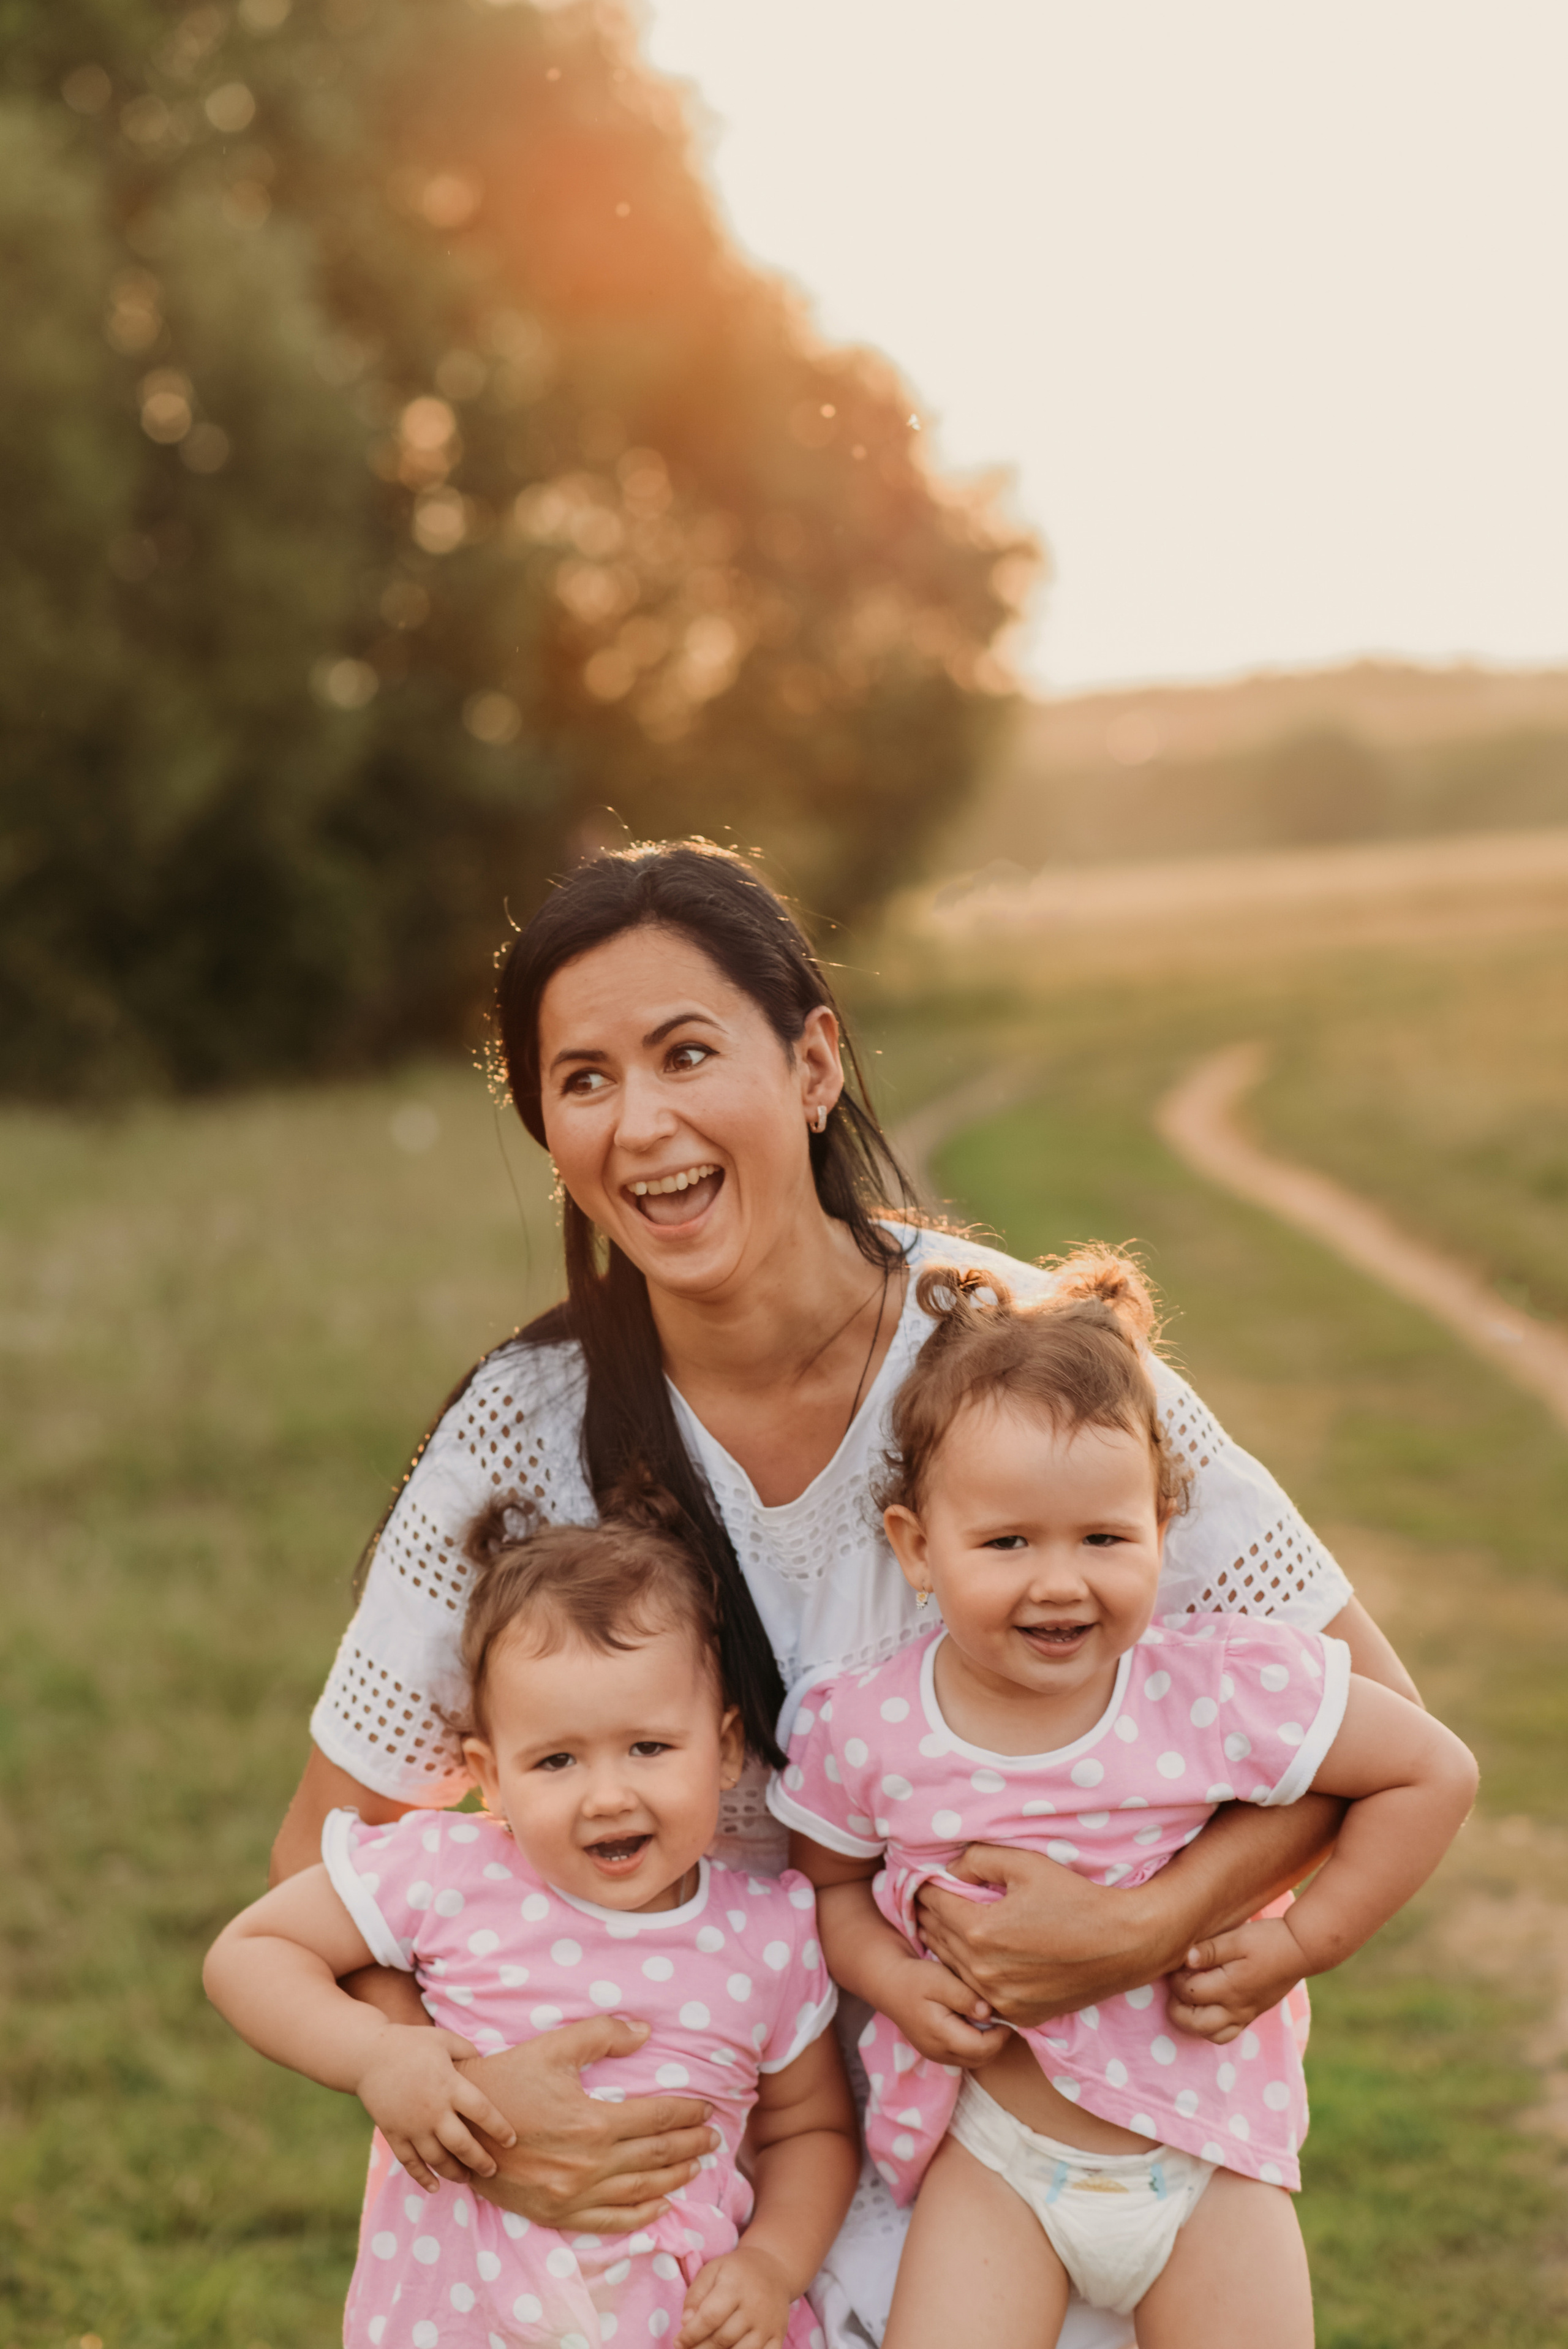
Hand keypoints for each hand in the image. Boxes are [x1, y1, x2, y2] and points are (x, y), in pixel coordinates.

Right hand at [352, 2026, 516, 2192]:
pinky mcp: (394, 2135)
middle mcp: (433, 2110)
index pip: (482, 2112)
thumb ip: (468, 2052)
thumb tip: (487, 2064)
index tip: (511, 2141)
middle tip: (493, 2170)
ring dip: (455, 2172)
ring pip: (438, 2159)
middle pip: (462, 2144)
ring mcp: (412, 2126)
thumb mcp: (444, 2039)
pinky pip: (410, 2163)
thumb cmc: (412, 2044)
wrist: (368, 2056)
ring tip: (468, 2178)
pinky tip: (435, 2187)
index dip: (499, 2129)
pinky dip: (423, 2178)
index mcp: (449, 2085)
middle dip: (480, 2161)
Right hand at [458, 2017, 720, 2233]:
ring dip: (674, 2179)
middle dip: (690, 2145)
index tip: (707, 2109)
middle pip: (656, 2156)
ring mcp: (572, 2195)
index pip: (657, 2117)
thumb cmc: (508, 2079)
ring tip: (696, 2166)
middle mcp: (588, 2164)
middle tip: (714, 2137)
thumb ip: (603, 2034)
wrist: (459, 2124)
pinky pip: (609, 2222)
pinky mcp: (556, 2213)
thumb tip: (645, 2031)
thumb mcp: (554, 2047)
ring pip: (640, 2192)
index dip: (687, 2112)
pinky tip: (660, 2207)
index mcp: (592, 2121)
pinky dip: (640, 2216)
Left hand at [678, 2244, 793, 2348]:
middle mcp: (755, 2306)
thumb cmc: (736, 2271)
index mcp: (736, 2286)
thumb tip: (686, 2323)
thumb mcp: (712, 2270)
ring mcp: (769, 2324)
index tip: (678, 2342)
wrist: (774, 2269)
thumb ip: (695, 2295)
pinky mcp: (779, 2336)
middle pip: (723, 2339)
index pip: (709, 2317)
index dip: (690, 2334)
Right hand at [880, 1955, 1003, 2069]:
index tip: (1008, 2016)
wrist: (889, 1984)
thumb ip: (965, 1997)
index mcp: (941, 2036)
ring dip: (987, 2045)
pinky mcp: (935, 2051)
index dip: (1001, 2035)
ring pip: (973, 2060)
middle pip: (981, 2059)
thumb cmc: (915, 1979)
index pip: (982, 2048)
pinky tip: (974, 2024)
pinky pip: (963, 2056)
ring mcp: (936, 2054)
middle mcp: (939, 2052)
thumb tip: (989, 2013)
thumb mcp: (940, 1980)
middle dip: (997, 2042)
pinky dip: (975, 2045)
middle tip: (1003, 2018)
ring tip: (990, 2020)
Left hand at [915, 1846, 1168, 2028]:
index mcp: (980, 1931)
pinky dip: (969, 1973)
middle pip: (937, 1937)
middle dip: (930, 1915)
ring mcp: (1000, 1999)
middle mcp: (983, 1971)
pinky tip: (974, 1956)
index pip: (933, 1905)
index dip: (927, 1888)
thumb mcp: (1025, 1864)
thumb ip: (978, 1860)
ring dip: (945, 1944)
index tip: (927, 1879)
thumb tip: (949, 1870)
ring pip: (952, 1968)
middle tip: (929, 1900)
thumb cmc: (1076, 1898)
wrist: (1124, 1944)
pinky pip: (978, 1993)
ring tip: (945, 1924)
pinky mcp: (1018, 2014)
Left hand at [1166, 1920, 1304, 2043]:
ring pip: (1210, 2035)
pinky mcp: (1251, 2015)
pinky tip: (1207, 2007)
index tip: (1179, 1963)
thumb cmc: (1267, 1940)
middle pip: (1194, 2023)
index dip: (1175, 1979)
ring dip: (1192, 2021)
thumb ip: (1209, 1950)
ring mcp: (1245, 2015)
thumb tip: (1184, 1959)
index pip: (1189, 1993)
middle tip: (1179, 1983)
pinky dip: (1211, 2027)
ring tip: (1190, 1998)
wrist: (1300, 1950)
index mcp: (1229, 1987)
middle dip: (1176, 2006)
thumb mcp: (1236, 1938)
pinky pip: (1227, 2034)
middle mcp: (1235, 2008)